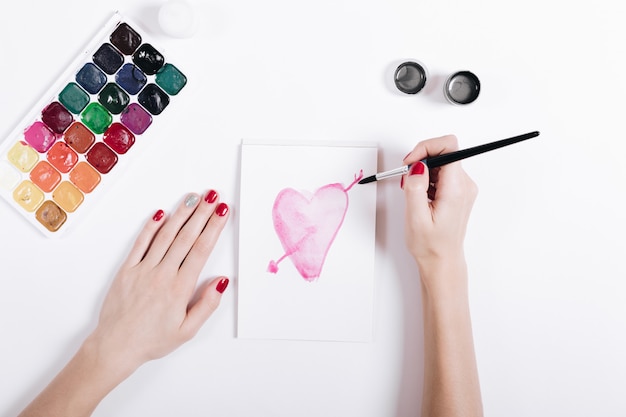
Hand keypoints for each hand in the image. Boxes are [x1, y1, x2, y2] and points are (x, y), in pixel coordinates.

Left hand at [88, 190, 230, 376]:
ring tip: (192, 198)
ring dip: (181, 214)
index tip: (222, 211)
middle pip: (186, 237)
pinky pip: (140, 243)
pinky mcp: (127, 270)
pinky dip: (151, 227)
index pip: (201, 250)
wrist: (116, 346)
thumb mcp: (188, 331)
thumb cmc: (152, 340)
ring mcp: (143, 269)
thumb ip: (207, 305)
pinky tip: (161, 213)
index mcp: (180, 288)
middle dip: (201, 213)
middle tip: (212, 195)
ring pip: (165, 235)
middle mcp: (162, 274)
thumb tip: (221, 281)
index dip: (214, 227)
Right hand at [402, 135, 477, 281]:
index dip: (426, 147)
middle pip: (443, 152)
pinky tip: (421, 197)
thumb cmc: (431, 245)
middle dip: (421, 161)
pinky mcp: (457, 191)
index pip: (449, 146)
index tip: (411, 161)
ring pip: (441, 163)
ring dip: (423, 172)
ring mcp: (462, 188)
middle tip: (408, 180)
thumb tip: (417, 165)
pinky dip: (427, 180)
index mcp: (456, 189)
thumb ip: (415, 187)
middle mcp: (464, 185)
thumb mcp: (416, 217)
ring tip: (415, 195)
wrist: (442, 261)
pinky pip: (441, 174)